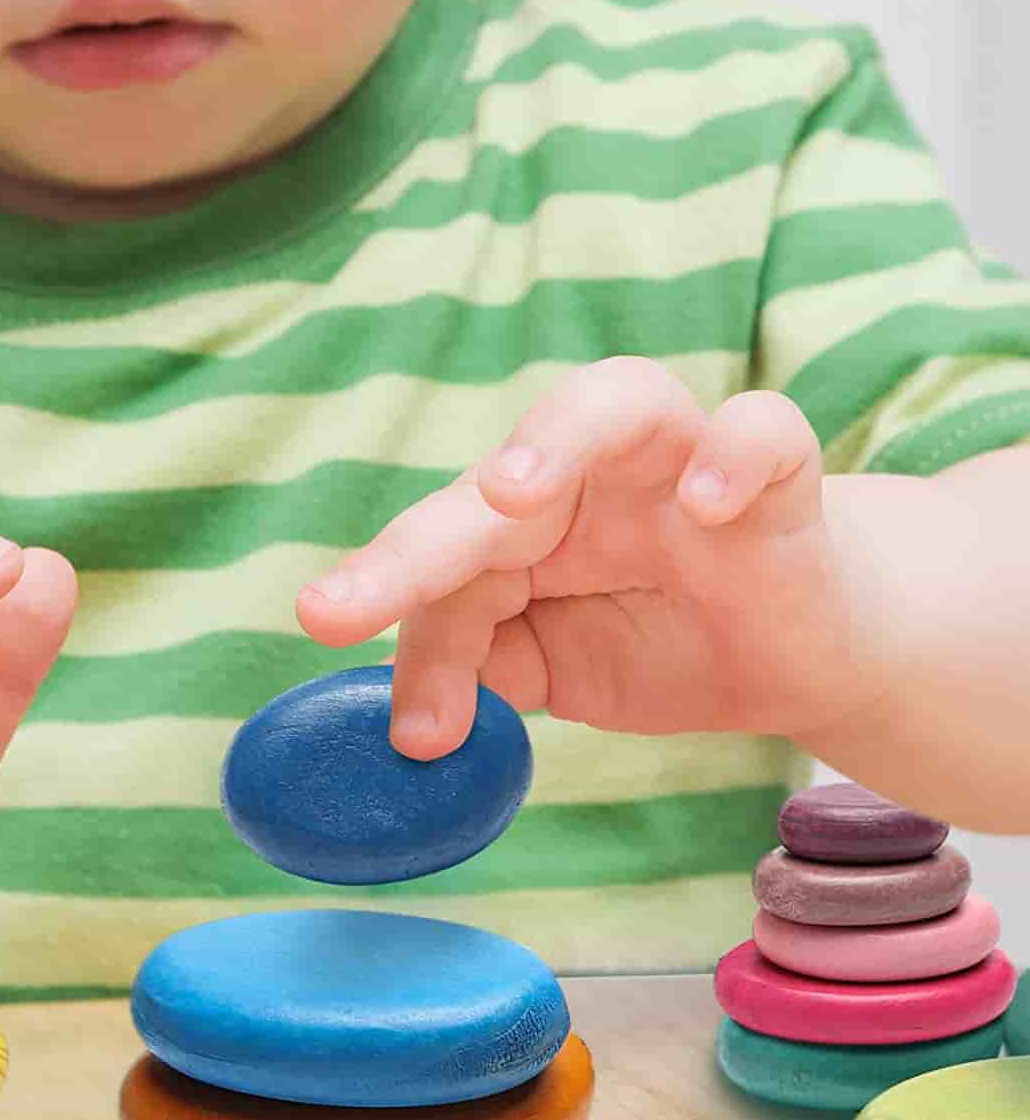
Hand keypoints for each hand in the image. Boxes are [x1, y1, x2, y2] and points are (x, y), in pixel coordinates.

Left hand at [297, 357, 885, 760]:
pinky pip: (765, 430)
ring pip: (622, 397)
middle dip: (424, 539)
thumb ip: (476, 665)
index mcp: (524, 515)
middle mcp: (588, 471)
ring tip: (512, 496)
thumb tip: (415, 722)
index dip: (388, 590)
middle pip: (500, 474)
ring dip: (557, 436)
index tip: (326, 629)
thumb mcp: (550, 664)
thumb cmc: (654, 640)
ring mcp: (680, 464)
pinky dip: (735, 456)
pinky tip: (706, 508)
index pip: (444, 544)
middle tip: (355, 599)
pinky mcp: (779, 481)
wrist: (793, 657)